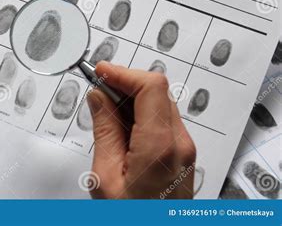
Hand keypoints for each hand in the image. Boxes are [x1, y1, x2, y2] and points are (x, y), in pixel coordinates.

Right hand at [86, 61, 195, 198]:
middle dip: (124, 83)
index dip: (123, 73)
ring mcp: (184, 148)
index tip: (100, 71)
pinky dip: (140, 113)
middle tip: (97, 89)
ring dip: (131, 98)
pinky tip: (120, 125)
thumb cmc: (131, 217)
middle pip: (156, 91)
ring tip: (105, 110)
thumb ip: (105, 131)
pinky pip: (161, 119)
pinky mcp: (181, 152)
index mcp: (160, 146)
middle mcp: (179, 143)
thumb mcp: (106, 177)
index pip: (150, 87)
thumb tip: (99, 97)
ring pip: (159, 102)